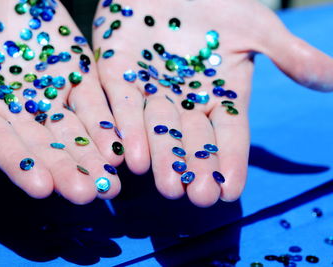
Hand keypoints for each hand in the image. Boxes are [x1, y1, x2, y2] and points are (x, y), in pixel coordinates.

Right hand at [0, 0, 123, 203]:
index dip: (17, 163)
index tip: (40, 189)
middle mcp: (14, 107)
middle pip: (40, 145)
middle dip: (63, 171)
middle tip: (86, 196)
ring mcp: (47, 92)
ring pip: (71, 132)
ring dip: (91, 158)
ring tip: (110, 184)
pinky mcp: (76, 75)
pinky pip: (94, 103)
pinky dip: (105, 126)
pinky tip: (119, 149)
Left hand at [92, 0, 332, 205]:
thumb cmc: (215, 0)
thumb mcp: (256, 28)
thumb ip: (290, 56)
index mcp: (218, 96)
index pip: (229, 134)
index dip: (231, 161)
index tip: (231, 191)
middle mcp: (185, 102)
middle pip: (191, 140)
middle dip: (195, 169)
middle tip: (199, 198)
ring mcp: (151, 91)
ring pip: (158, 129)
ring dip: (163, 159)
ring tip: (170, 188)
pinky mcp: (118, 75)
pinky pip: (124, 105)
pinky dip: (129, 129)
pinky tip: (133, 158)